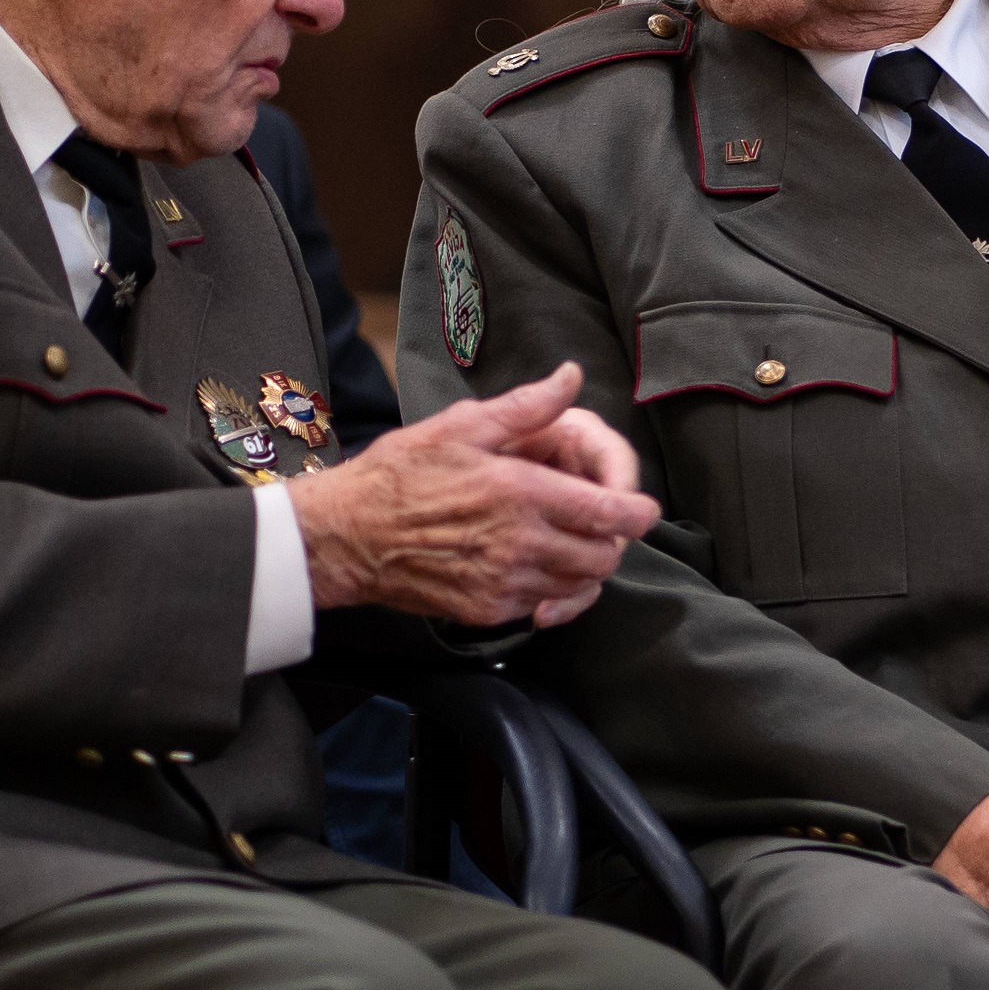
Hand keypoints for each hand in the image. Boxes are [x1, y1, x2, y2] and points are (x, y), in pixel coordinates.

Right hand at [290, 363, 656, 627]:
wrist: (347, 536)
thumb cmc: (400, 474)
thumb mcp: (461, 425)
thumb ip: (526, 407)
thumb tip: (570, 378)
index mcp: (522, 492)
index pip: (611, 514)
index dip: (639, 513)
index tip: (641, 508)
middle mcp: (522, 543)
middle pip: (604, 556)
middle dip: (612, 540)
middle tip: (600, 522)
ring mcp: (505, 583)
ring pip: (579, 586)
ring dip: (586, 566)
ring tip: (569, 541)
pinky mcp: (488, 611)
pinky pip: (543, 605)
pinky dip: (553, 589)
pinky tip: (534, 564)